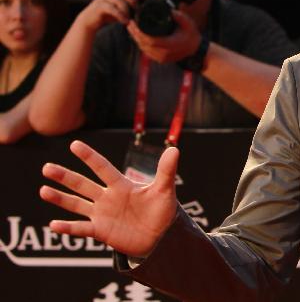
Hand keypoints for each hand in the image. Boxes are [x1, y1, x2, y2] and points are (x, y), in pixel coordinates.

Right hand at [40, 140, 178, 257]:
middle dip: (65, 176)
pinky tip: (54, 224)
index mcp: (121, 185)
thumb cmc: (162, 211)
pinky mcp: (101, 231)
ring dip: (60, 198)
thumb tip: (174, 149)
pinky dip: (68, 228)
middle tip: (46, 167)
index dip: (89, 157)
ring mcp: (102, 214)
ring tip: (42, 190)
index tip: (74, 144)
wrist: (161, 236)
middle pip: (83, 184)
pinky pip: (81, 229)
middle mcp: (107, 197)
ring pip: (77, 204)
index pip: (102, 168)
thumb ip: (166, 171)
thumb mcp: (165, 190)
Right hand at [77, 0, 142, 32]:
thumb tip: (148, 5)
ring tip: (131, 18)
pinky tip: (125, 22)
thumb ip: (131, 3)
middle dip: (133, 0)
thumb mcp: (121, 7)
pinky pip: (111, 8)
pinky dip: (120, 15)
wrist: (90, 20)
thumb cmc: (110, 13)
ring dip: (126, 9)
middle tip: (139, 11)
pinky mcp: (98, 6)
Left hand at [127, 10, 200, 63]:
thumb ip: (179, 16)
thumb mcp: (188, 23)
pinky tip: (138, 37)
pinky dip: (141, 44)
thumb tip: (169, 10)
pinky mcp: (160, 60)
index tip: (134, 23)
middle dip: (134, 34)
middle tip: (129, 24)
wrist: (196, 50)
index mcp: (170, 44)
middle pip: (143, 45)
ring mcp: (162, 58)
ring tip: (131, 29)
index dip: (139, 32)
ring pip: (143, 49)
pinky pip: (147, 52)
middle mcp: (164, 53)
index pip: (149, 40)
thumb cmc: (192, 36)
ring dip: (136, 39)